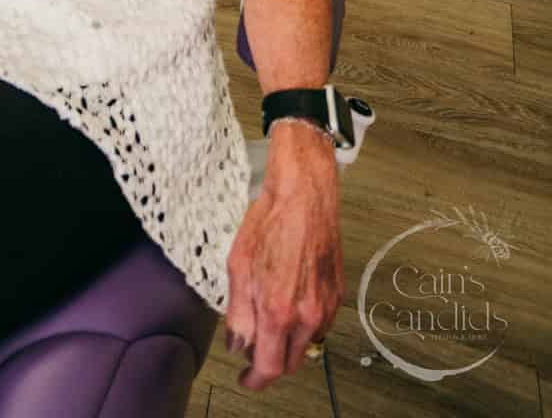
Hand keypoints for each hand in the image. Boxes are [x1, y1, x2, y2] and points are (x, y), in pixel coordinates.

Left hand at [223, 135, 343, 389]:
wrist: (305, 194)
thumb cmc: (270, 221)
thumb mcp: (238, 266)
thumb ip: (238, 313)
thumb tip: (238, 345)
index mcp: (280, 310)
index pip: (270, 368)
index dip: (254, 380)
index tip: (245, 380)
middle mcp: (308, 315)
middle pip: (289, 362)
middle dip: (269, 362)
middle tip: (251, 348)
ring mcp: (326, 307)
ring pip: (305, 344)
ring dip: (285, 342)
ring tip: (266, 317)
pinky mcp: (337, 295)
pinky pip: (317, 324)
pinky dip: (300, 324)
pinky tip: (287, 300)